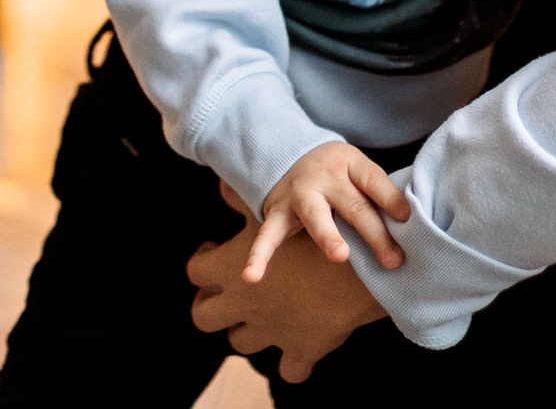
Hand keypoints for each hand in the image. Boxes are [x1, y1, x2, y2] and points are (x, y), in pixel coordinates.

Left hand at [191, 183, 387, 382]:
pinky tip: (298, 349)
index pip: (196, 271)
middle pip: (204, 316)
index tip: (213, 253)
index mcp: (231, 269)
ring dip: (247, 332)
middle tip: (226, 294)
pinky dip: (293, 362)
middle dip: (210, 307)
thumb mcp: (274, 208)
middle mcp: (244, 305)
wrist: (358, 261)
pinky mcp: (302, 350)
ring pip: (241, 343)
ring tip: (261, 315)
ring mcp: (271, 332)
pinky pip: (291, 370)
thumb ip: (242, 199)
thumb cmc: (314, 229)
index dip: (202, 262)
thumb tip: (222, 186)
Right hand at [245, 141, 409, 279]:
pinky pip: (268, 235)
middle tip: (393, 260)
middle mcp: (325, 177)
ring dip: (328, 236)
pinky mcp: (278, 212)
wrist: (289, 154)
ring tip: (340, 255)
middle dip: (375, 234)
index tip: (408, 218)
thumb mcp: (358, 171)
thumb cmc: (339, 174)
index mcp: (350, 164)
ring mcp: (300, 195)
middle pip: (354, 206)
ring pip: (315, 216)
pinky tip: (251, 277)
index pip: (374, 180)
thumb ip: (378, 196)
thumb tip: (410, 230)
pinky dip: (258, 256)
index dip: (391, 198)